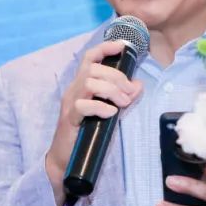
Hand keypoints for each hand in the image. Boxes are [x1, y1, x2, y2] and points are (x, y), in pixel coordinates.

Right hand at [45, 40, 143, 205]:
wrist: (66, 159)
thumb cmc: (88, 133)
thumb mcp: (110, 111)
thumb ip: (123, 98)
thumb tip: (139, 85)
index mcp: (82, 84)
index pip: (90, 57)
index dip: (105, 48)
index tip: (123, 47)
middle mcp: (74, 90)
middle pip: (94, 69)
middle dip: (117, 78)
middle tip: (129, 94)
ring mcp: (70, 104)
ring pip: (89, 83)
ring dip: (111, 91)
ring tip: (122, 104)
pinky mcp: (69, 120)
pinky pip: (83, 106)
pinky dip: (101, 107)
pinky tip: (111, 114)